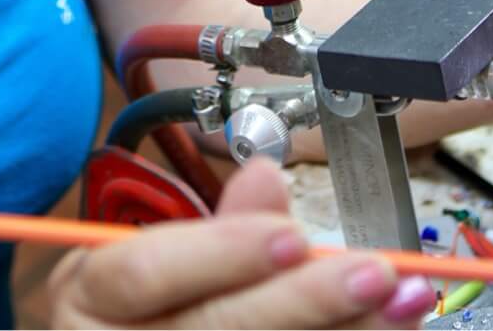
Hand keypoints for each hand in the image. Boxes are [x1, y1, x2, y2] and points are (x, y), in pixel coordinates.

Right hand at [48, 160, 437, 328]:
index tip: (292, 235)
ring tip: (404, 305)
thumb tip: (266, 177)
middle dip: (303, 302)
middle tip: (375, 272)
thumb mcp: (154, 257)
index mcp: (88, 299)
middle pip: (212, 330)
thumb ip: (218, 226)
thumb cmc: (135, 310)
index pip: (145, 274)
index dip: (222, 254)